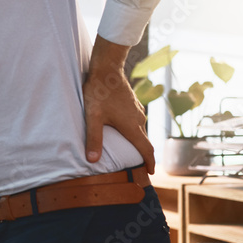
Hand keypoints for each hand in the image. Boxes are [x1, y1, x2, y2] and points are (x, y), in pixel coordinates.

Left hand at [83, 35, 155, 172]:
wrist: (107, 69)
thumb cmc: (99, 92)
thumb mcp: (93, 117)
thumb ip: (93, 139)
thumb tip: (92, 160)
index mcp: (132, 126)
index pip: (146, 149)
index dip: (149, 163)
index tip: (150, 173)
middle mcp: (138, 119)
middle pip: (144, 141)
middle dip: (143, 155)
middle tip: (138, 166)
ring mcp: (137, 110)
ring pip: (140, 129)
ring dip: (138, 141)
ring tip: (130, 150)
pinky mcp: (133, 103)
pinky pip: (136, 120)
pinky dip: (133, 129)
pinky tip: (124, 129)